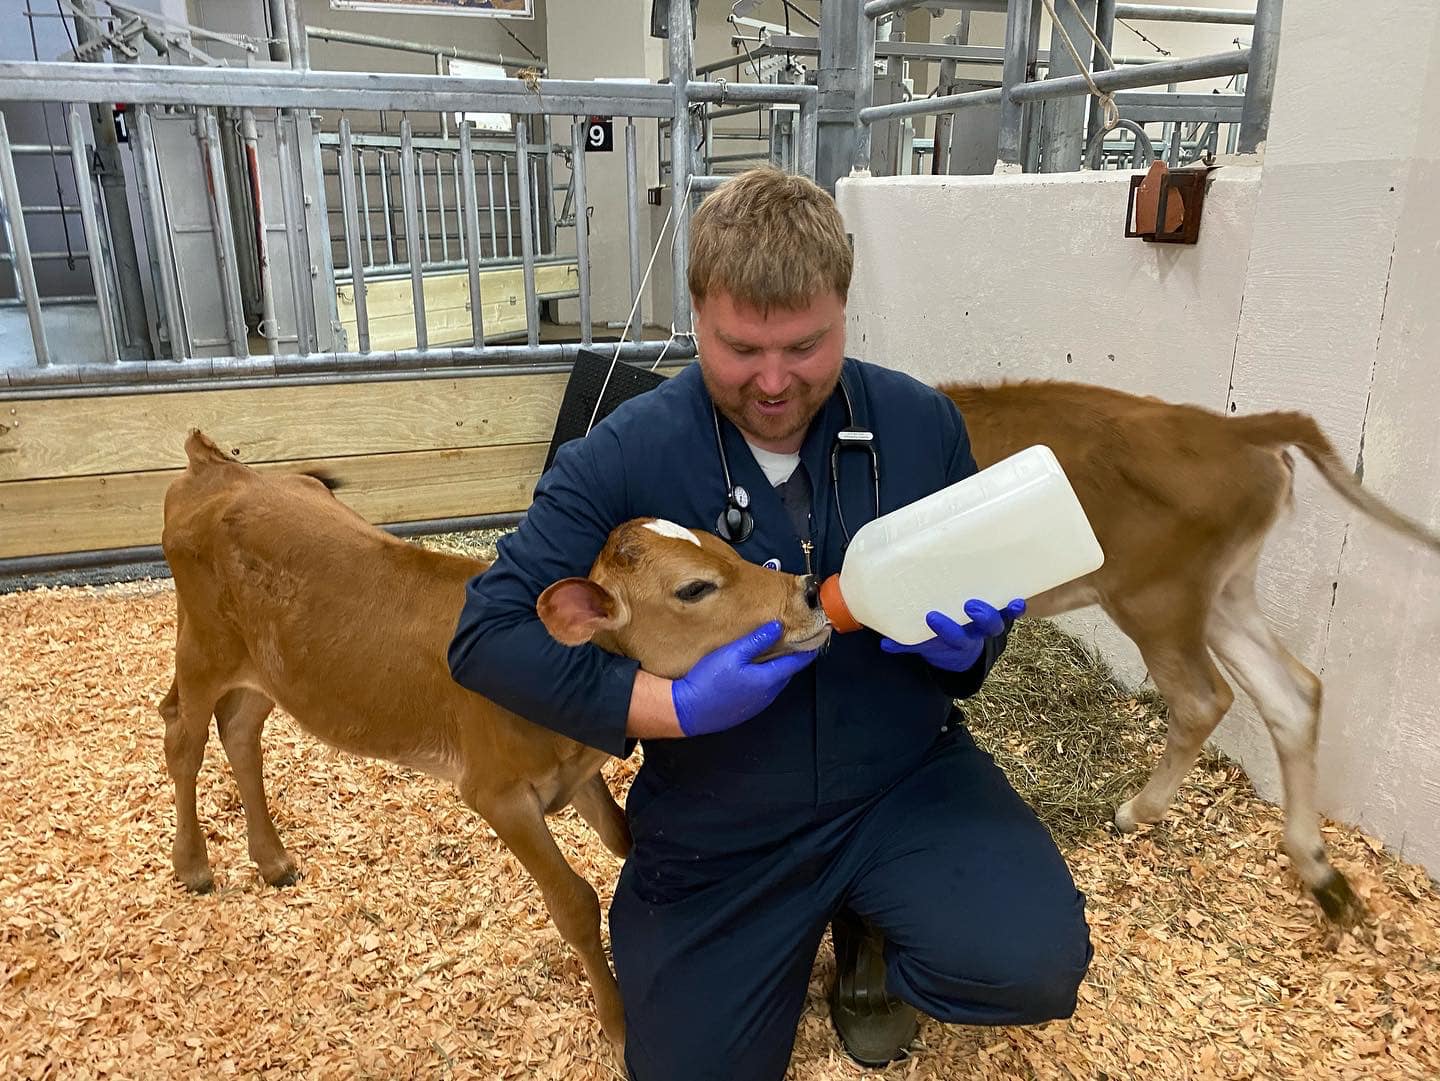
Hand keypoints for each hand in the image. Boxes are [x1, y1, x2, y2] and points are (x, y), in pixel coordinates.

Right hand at [672, 621, 817, 736]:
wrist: (687, 711)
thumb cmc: (709, 681)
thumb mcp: (732, 654)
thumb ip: (756, 641)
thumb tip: (778, 627)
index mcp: (768, 679)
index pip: (797, 662)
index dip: (808, 648)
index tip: (818, 635)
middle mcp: (767, 694)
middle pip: (787, 671)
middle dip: (792, 656)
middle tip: (794, 638)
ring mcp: (757, 704)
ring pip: (775, 681)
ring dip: (777, 667)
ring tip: (774, 649)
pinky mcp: (746, 709)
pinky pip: (763, 689)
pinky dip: (765, 677)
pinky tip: (754, 668)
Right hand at [879, 598, 1024, 671]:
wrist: (958, 653)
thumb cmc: (937, 642)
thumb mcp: (922, 646)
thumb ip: (904, 645)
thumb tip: (884, 643)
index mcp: (956, 641)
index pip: (953, 637)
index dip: (945, 629)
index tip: (932, 616)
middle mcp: (974, 634)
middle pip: (982, 629)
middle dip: (979, 618)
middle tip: (970, 605)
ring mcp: (986, 626)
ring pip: (998, 623)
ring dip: (1003, 613)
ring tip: (1009, 601)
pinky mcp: (995, 615)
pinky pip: (1008, 613)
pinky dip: (1015, 609)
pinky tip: (1020, 598)